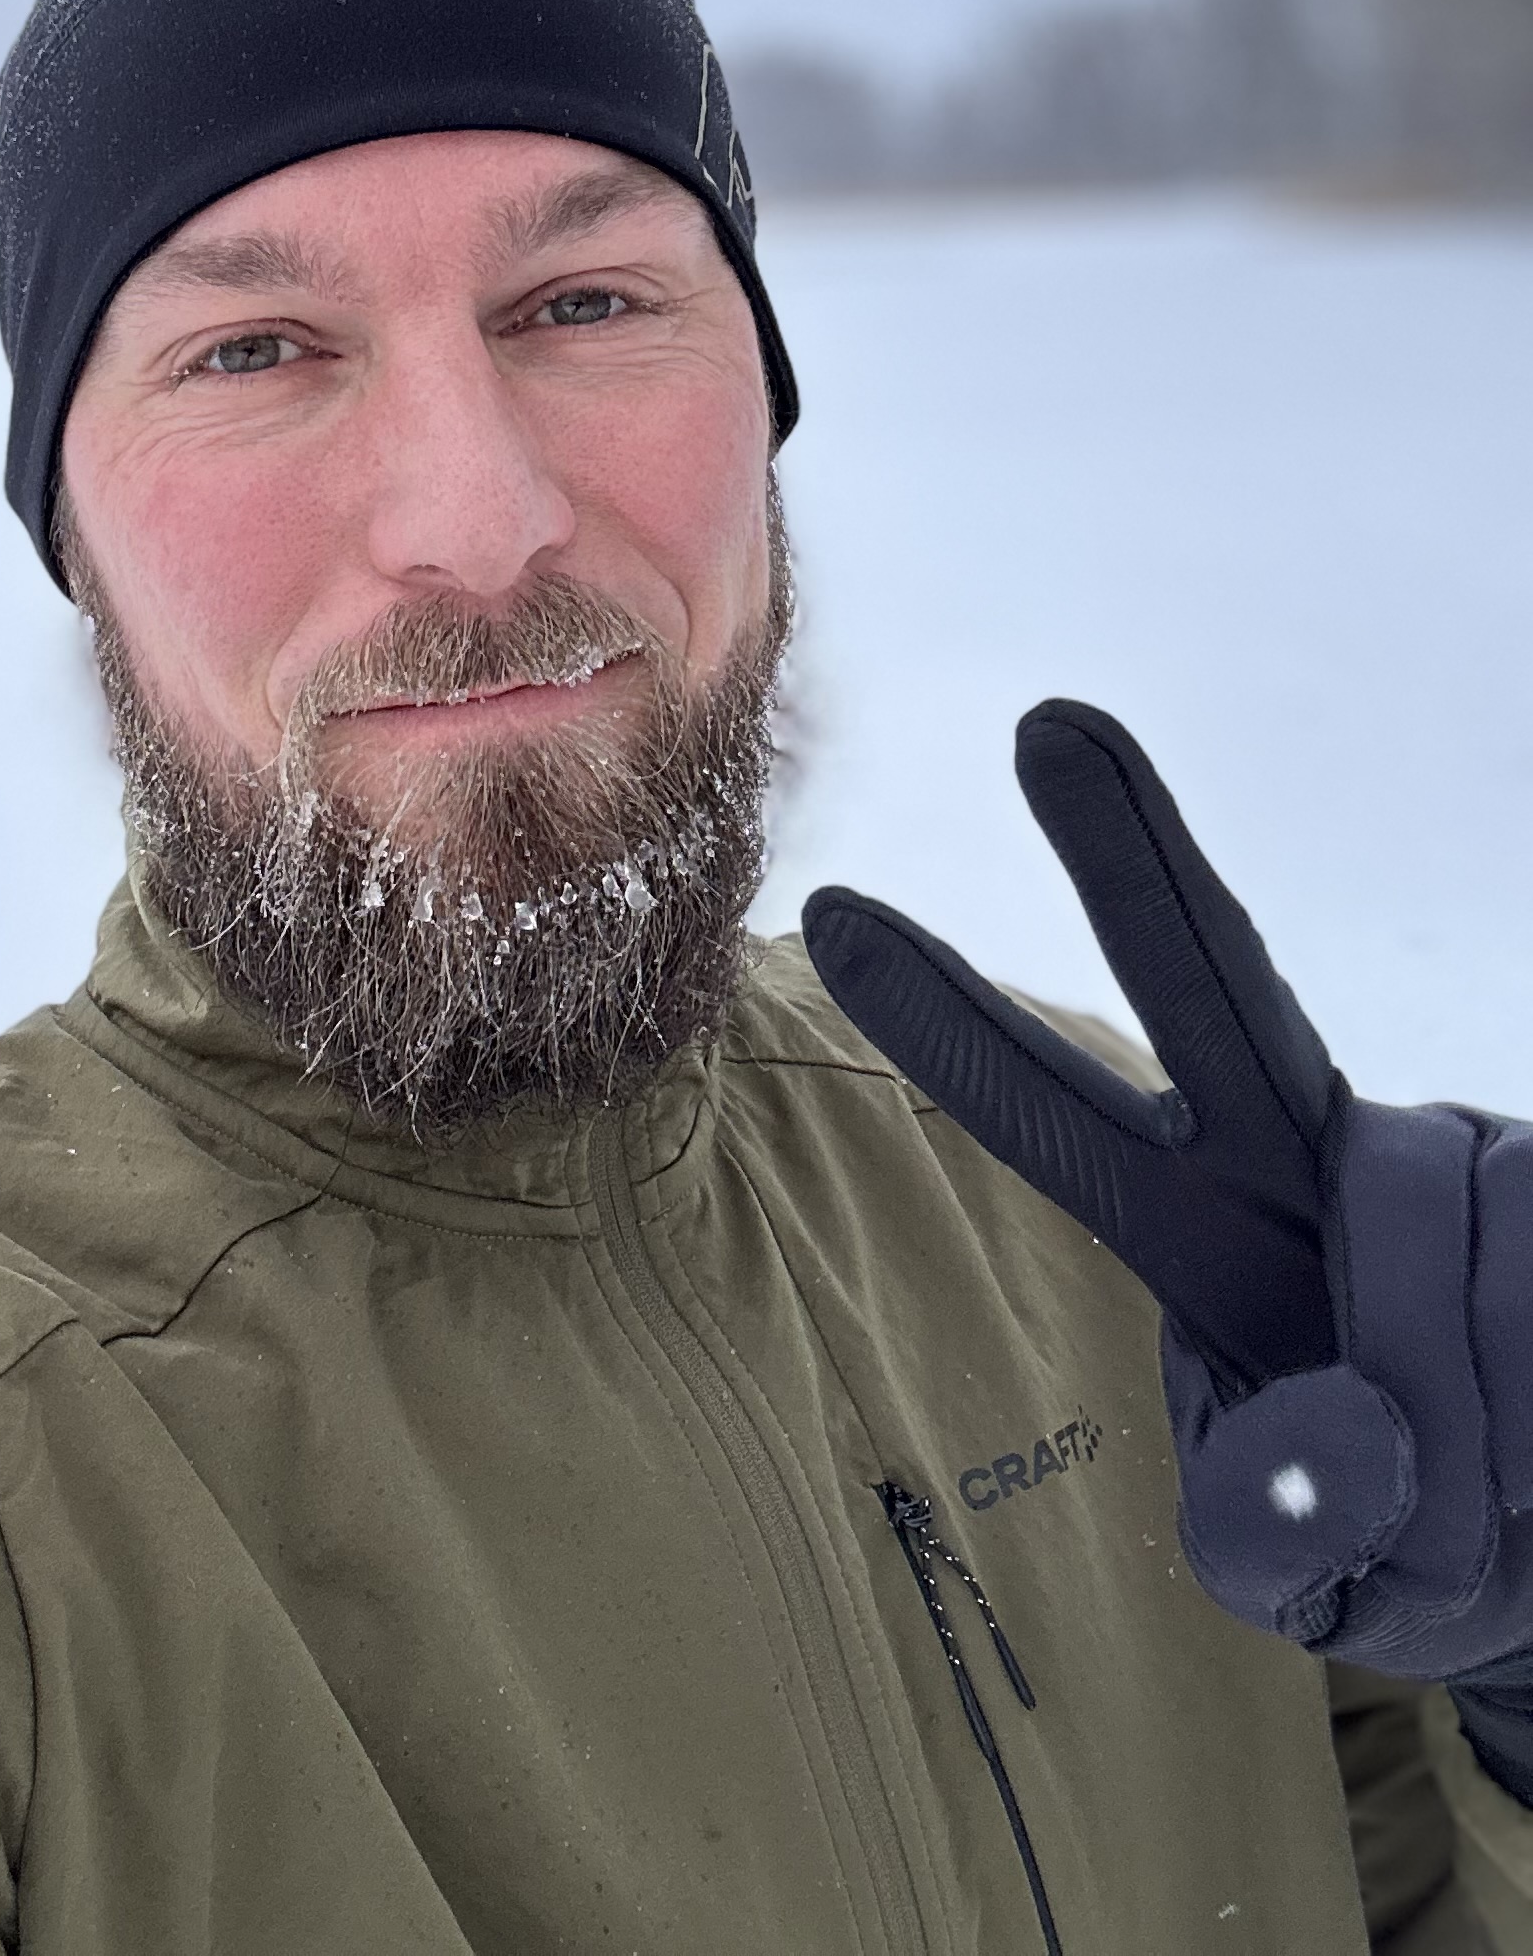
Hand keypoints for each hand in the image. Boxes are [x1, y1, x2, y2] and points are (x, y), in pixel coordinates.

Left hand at [802, 699, 1532, 1682]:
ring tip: (1496, 1477)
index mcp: (1204, 1230)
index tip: (836, 910)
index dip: (953, 1025)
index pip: (1058, 1119)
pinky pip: (1532, 1276)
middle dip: (1129, 857)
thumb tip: (1340, 1435)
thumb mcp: (1320, 1577)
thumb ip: (1283, 1524)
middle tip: (1043, 722)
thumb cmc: (1416, 1529)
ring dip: (1467, 1405)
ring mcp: (1440, 1150)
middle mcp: (1310, 1153)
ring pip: (1425, 1230)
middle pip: (1216, 989)